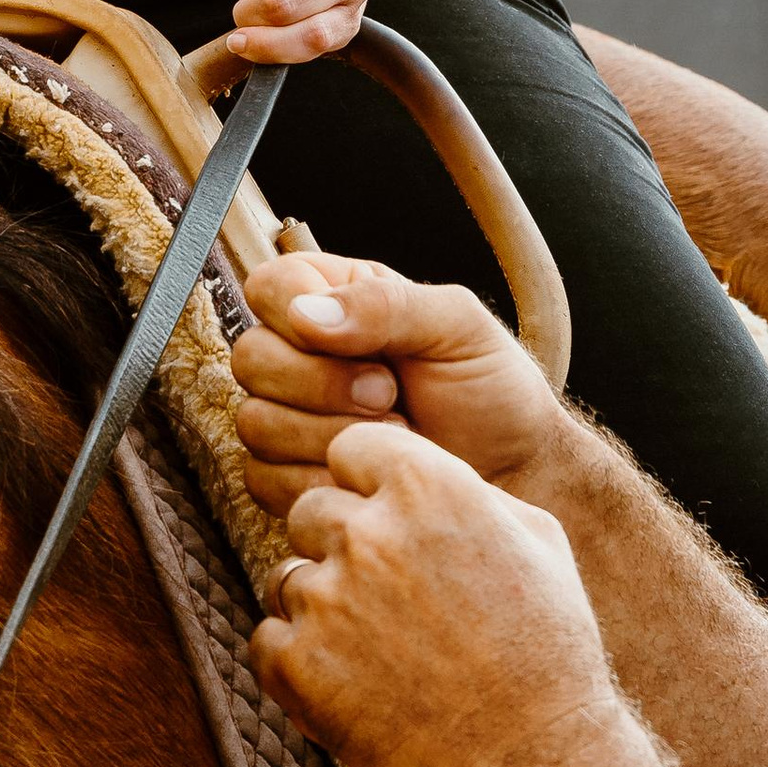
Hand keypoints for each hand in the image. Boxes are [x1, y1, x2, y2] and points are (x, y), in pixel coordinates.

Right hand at [234, 247, 567, 511]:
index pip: (270, 287)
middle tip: (389, 397)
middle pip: (252, 358)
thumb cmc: (492, 391)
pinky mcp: (291, 476)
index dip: (299, 318)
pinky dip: (323, 479)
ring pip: (256, 422)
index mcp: (338, 298)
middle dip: (324, 386)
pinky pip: (265, 479)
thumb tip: (305, 314)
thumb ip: (387, 306)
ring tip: (393, 436)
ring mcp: (292, 417)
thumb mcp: (458, 326)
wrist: (515, 473)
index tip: (365, 348)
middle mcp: (304, 354)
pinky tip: (370, 472)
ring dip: (330, 436)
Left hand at [250, 423, 619, 766]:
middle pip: (311, 509)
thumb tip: (421, 474)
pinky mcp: (298, 665)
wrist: (532, 755)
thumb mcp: (535, 537)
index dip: (367, 484)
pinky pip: (267, 641)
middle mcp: (367, 532)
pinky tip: (352, 681)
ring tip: (380, 649)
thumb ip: (466, 489)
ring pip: (288, 576)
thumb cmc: (546, 644)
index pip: (350, 447)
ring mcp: (326, 599)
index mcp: (425, 485)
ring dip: (321, 605)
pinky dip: (298, 662)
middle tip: (387, 596)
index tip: (389, 521)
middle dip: (340, 544)